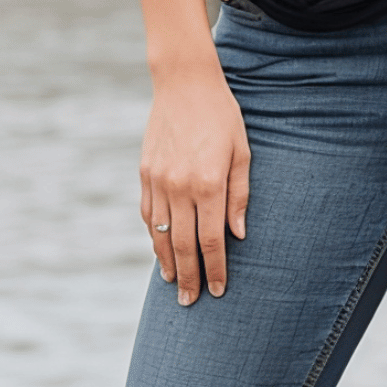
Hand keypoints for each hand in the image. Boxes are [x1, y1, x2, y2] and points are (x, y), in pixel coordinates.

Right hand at [140, 64, 249, 304]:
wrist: (185, 85)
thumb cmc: (222, 117)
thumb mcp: (242, 151)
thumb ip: (239, 194)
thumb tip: (237, 234)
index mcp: (208, 183)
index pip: (211, 240)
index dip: (215, 268)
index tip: (219, 290)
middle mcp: (179, 187)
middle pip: (183, 245)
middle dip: (189, 277)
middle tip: (190, 302)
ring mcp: (158, 181)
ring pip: (161, 234)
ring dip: (168, 263)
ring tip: (173, 284)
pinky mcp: (145, 174)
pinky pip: (148, 215)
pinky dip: (153, 237)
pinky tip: (161, 251)